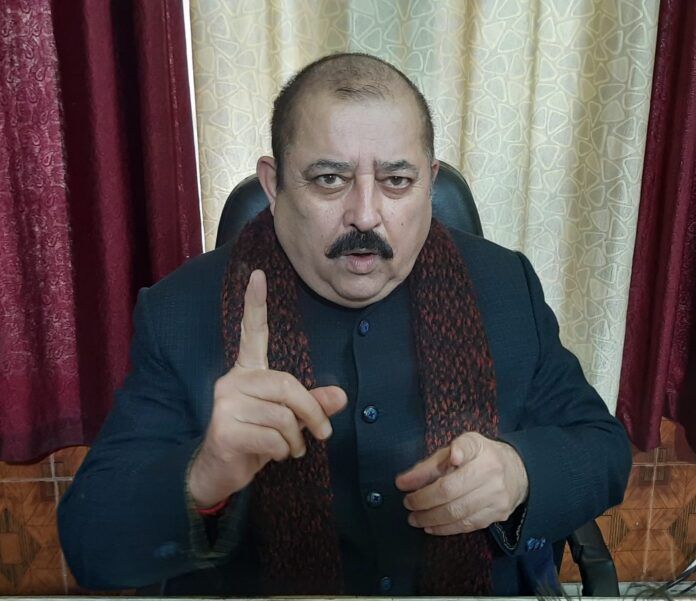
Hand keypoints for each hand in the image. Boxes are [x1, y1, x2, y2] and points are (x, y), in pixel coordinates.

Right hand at [188, 269, 346, 507]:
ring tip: (289, 448)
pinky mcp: (224, 429)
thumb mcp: (288, 420)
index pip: (253, 333)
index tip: (258, 274)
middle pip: (287, 385)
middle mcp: (232, 381)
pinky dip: (282, 450)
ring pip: (282, 416)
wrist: (219, 473)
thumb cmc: (255, 440)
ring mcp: (225, 404)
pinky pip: (272, 437)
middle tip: (323, 433)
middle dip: (311, 412)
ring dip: (295, 439)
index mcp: (247, 372)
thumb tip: (340, 396)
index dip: (256, 304)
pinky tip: (272, 455)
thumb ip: (312, 405)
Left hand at [395, 432, 527, 534]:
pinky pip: (467, 525)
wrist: (518, 472)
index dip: (432, 465)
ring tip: (414, 518)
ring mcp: (497, 495)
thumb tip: (404, 481)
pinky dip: (445, 528)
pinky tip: (431, 526)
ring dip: (430, 518)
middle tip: (407, 503)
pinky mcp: (498, 514)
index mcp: (480, 450)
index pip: (455, 455)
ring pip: (457, 512)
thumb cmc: (480, 457)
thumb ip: (432, 463)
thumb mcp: (458, 448)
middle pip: (450, 490)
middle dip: (422, 500)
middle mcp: (491, 472)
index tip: (407, 479)